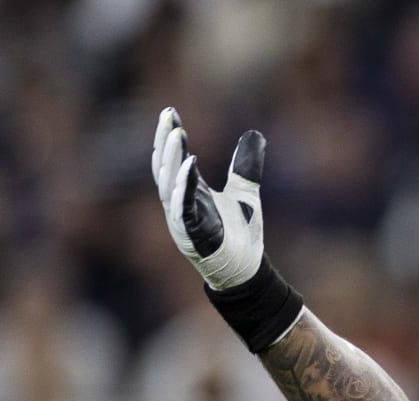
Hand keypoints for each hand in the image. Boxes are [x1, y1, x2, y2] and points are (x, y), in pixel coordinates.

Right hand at [151, 106, 267, 291]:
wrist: (247, 269)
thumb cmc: (241, 234)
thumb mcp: (245, 191)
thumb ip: (246, 165)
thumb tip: (255, 134)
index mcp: (188, 192)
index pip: (172, 159)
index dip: (169, 136)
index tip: (170, 112)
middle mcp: (179, 203)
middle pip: (163, 166)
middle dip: (163, 141)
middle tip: (167, 115)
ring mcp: (181, 218)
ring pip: (168, 183)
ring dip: (171, 157)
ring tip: (176, 133)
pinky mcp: (190, 233)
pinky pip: (182, 205)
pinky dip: (184, 184)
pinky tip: (190, 163)